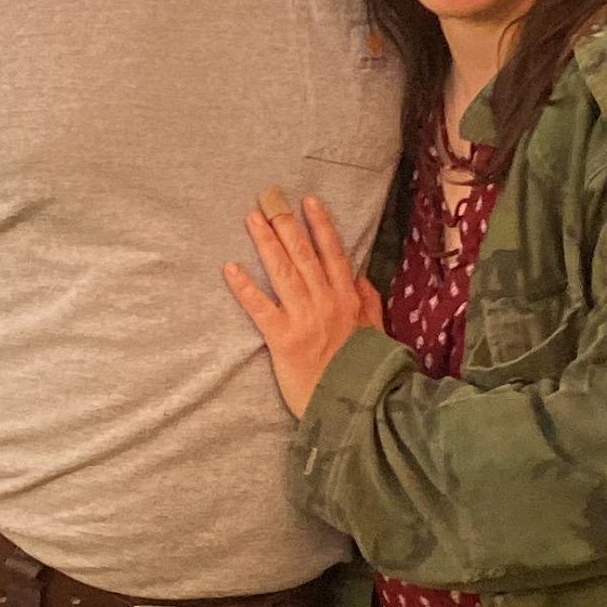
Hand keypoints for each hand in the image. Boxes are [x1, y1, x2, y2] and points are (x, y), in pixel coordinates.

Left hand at [225, 187, 382, 417]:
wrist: (356, 407)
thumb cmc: (365, 372)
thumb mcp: (376, 333)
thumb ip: (368, 302)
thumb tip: (358, 275)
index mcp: (349, 300)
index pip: (334, 254)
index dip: (321, 226)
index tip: (309, 202)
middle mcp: (327, 303)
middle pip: (304, 255)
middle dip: (286, 224)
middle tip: (270, 198)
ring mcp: (305, 319)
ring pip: (283, 272)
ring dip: (266, 243)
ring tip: (252, 219)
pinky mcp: (284, 340)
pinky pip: (261, 308)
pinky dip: (245, 287)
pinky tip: (231, 268)